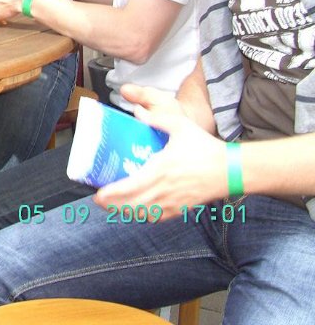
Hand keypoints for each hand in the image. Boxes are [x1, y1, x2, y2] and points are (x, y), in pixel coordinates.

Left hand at [94, 83, 228, 220]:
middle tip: (99, 201)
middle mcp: (166, 189)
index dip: (112, 194)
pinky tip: (137, 212)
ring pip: (145, 214)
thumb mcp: (181, 126)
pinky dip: (145, 217)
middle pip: (133, 206)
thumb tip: (137, 111)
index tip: (98, 194)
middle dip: (113, 206)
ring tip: (113, 206)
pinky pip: (159, 217)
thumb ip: (157, 119)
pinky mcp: (183, 209)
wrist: (233, 170)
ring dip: (126, 213)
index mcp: (161, 169)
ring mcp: (175, 202)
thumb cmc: (206, 148)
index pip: (130, 187)